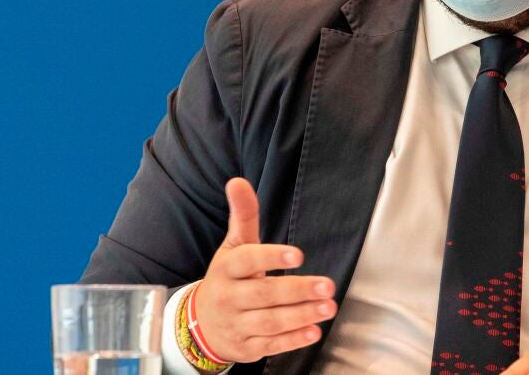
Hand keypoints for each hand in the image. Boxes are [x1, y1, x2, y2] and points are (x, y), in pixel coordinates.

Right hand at [193, 178, 336, 363]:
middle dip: (298, 290)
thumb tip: (238, 181)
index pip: (247, 261)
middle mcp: (229, 297)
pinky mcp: (246, 347)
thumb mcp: (233, 246)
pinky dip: (293, 340)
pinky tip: (313, 331)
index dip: (271, 257)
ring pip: (270, 321)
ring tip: (328, 307)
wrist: (200, 323)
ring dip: (301, 315)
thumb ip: (243, 215)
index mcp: (227, 269)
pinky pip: (271, 345)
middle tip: (327, 286)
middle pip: (264, 294)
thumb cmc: (227, 278)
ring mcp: (237, 324)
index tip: (298, 255)